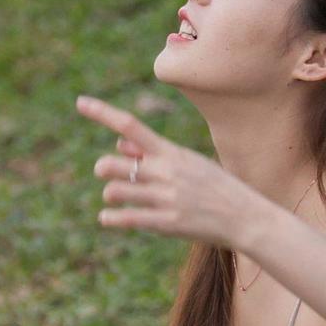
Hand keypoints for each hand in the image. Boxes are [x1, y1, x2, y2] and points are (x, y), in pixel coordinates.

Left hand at [76, 94, 252, 248]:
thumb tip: (120, 144)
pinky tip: (107, 219)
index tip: (80, 102)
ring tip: (115, 199)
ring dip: (110, 195)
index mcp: (171, 152)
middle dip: (103, 168)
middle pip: (112, 163)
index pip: (130, 125)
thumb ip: (153, 153)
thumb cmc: (215, 187)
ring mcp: (165, 198)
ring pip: (114, 191)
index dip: (102, 113)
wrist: (246, 217)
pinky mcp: (167, 223)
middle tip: (107, 173)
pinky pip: (126, 218)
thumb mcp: (189, 162)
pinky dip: (110, 218)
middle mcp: (165, 172)